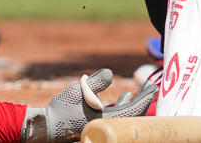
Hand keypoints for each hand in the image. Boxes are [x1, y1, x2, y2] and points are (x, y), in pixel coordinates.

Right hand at [21, 69, 155, 142]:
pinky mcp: (98, 124)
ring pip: (126, 115)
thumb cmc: (62, 109)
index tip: (152, 87)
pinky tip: (123, 97)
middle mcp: (108, 126)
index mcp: (107, 121)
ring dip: (133, 103)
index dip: (144, 98)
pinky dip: (122, 106)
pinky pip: (117, 116)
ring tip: (140, 91)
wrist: (47, 126)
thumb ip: (96, 82)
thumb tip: (110, 73)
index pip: (134, 111)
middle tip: (151, 86)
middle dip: (142, 99)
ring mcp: (104, 126)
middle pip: (133, 114)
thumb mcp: (78, 91)